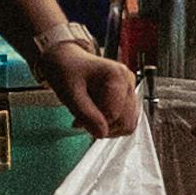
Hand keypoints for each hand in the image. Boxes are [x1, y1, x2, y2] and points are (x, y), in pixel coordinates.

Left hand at [48, 26, 141, 144]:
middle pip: (124, 121)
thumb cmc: (67, 71)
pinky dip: (112, 125)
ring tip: (90, 116)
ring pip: (127, 124)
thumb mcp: (70, 93)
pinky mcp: (127, 97)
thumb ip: (86, 114)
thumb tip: (102, 134)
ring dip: (107, 127)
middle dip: (102, 126)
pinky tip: (97, 116)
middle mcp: (128, 81)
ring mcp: (129, 89)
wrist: (66, 61)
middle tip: (83, 120)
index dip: (95, 123)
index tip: (78, 120)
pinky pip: (126, 121)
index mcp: (117, 75)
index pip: (113, 115)